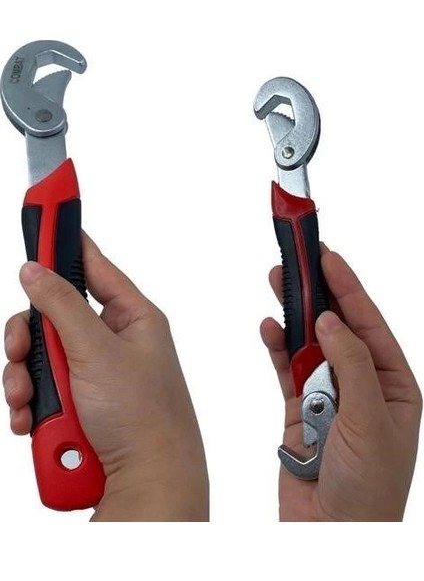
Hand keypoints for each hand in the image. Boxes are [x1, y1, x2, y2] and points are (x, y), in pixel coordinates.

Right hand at [3, 233, 208, 520]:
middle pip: (53, 316)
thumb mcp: (97, 352)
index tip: (43, 214)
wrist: (147, 483)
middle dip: (28, 340)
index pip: (94, 266)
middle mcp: (114, 342)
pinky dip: (32, 407)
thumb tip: (35, 270)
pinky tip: (34, 424)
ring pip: (40, 358)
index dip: (67, 243)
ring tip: (32, 407)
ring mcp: (95, 374)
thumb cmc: (144, 418)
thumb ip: (62, 307)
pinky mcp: (81, 404)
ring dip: (26, 381)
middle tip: (21, 353)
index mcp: (132, 318)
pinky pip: (42, 392)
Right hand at [260, 246, 421, 520]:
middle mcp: (361, 383)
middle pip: (336, 326)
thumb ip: (351, 366)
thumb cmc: (368, 489)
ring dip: (293, 315)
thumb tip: (330, 322)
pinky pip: (285, 368)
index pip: (368, 324)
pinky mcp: (298, 407)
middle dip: (318, 292)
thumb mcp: (370, 422)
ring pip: (307, 343)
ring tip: (277, 281)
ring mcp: (328, 394)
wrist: (332, 534)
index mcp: (393, 383)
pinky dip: (276, 347)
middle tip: (299, 258)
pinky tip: (270, 328)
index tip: (328, 257)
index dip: (348, 287)